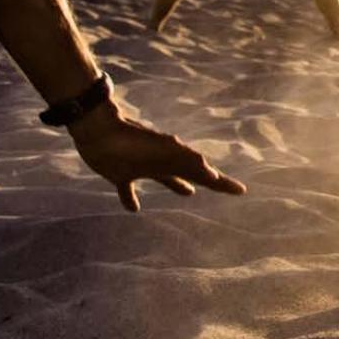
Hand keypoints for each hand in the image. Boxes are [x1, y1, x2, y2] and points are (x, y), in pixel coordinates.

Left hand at [67, 102, 246, 211]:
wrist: (97, 130)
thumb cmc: (131, 143)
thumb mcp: (162, 152)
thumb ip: (185, 161)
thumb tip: (212, 172)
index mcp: (175, 159)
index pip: (205, 174)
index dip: (222, 183)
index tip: (241, 190)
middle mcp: (163, 162)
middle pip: (190, 174)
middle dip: (207, 181)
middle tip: (223, 186)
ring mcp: (143, 165)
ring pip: (166, 178)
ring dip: (178, 185)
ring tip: (189, 193)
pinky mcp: (120, 172)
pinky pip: (128, 187)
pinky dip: (131, 197)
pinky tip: (133, 208)